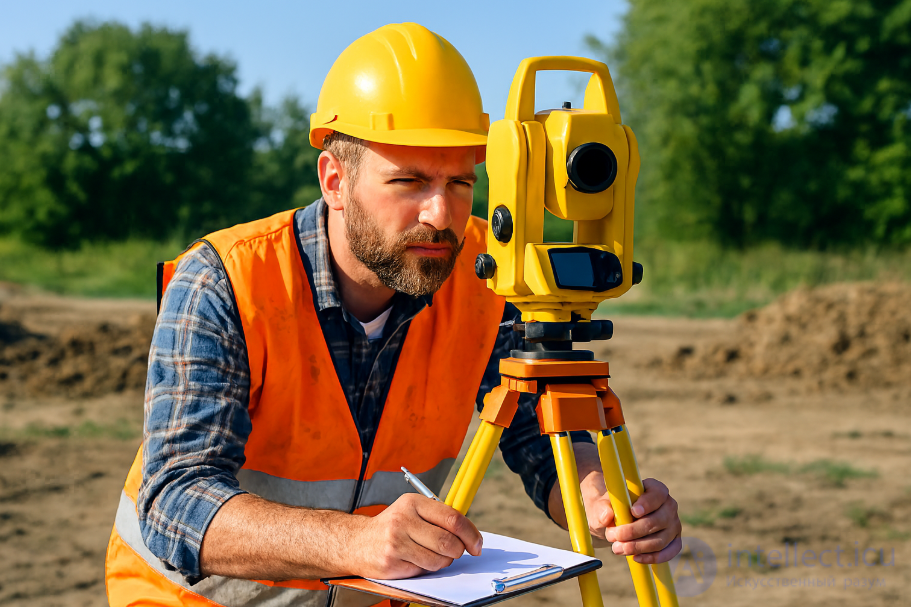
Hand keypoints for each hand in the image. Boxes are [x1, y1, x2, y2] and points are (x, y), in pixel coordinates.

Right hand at [352, 493, 482, 578]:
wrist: (356, 542)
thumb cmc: (392, 526)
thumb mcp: (412, 511)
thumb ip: (438, 517)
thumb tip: (469, 534)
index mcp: (413, 503)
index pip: (452, 518)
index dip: (471, 534)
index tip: (477, 544)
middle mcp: (404, 519)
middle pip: (448, 542)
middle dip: (459, 551)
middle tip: (457, 552)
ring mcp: (396, 542)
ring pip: (438, 560)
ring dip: (443, 562)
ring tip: (433, 555)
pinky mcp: (392, 562)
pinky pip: (423, 570)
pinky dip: (427, 568)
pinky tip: (417, 560)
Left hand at [550, 444, 681, 564]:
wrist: (614, 519)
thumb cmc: (610, 507)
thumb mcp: (601, 503)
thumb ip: (602, 507)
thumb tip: (607, 515)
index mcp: (654, 488)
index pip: (657, 494)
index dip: (647, 503)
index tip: (633, 512)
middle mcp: (668, 505)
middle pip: (658, 520)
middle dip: (634, 531)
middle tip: (613, 536)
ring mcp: (673, 524)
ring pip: (661, 539)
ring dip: (638, 546)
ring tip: (617, 548)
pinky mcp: (673, 540)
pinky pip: (668, 552)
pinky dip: (652, 557)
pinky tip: (635, 558)